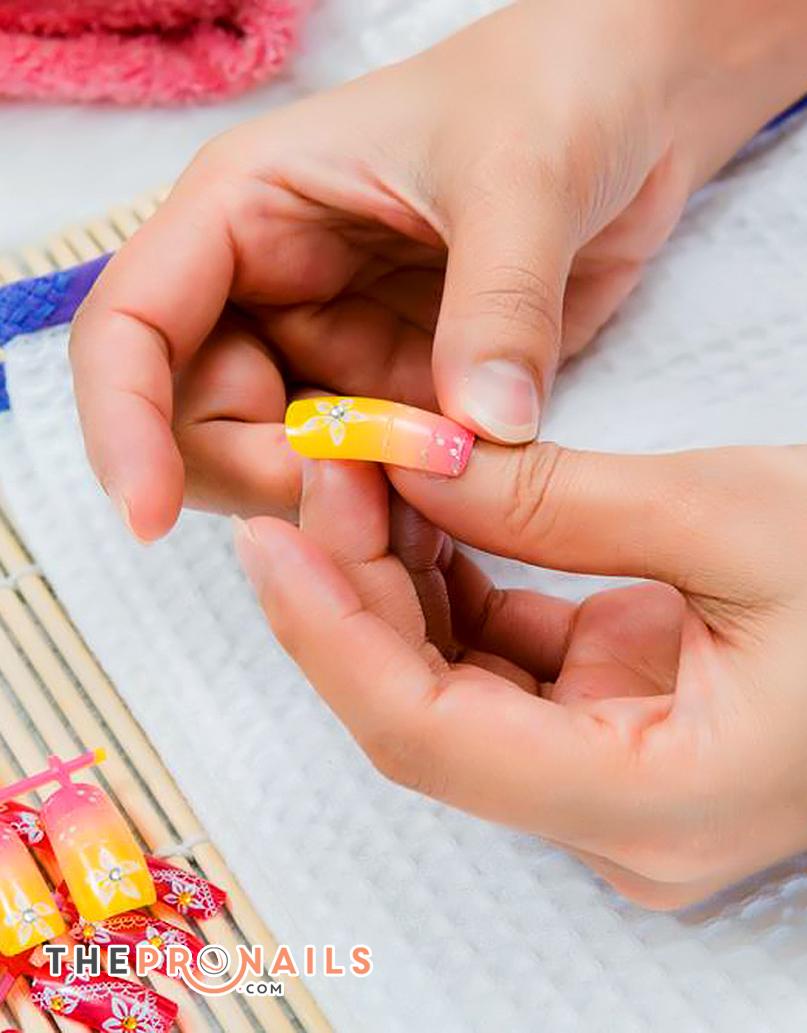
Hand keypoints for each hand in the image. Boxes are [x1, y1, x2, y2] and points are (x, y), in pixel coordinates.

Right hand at [69, 0, 806, 539]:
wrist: (623, 110)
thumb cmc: (552, 89)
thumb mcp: (525, 174)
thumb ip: (499, 304)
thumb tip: (482, 431)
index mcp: (245, 212)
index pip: (132, 328)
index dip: (123, 427)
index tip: (152, 516)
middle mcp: (269, 289)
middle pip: (197, 423)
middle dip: (264, 478)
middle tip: (371, 500)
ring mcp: (331, 348)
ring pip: (279, 463)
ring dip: (337, 503)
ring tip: (436, 490)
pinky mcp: (394, 392)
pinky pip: (367, 475)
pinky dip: (396, 506)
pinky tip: (454, 498)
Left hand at [233, 443, 806, 908]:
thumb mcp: (738, 519)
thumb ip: (563, 501)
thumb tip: (424, 463)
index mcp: (651, 798)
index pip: (427, 738)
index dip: (330, 636)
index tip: (271, 538)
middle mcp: (613, 811)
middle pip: (427, 709)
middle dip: (358, 585)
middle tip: (326, 465)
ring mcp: (611, 769)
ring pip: (454, 684)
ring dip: (402, 580)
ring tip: (370, 472)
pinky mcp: (615, 720)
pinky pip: (504, 662)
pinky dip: (459, 585)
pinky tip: (436, 510)